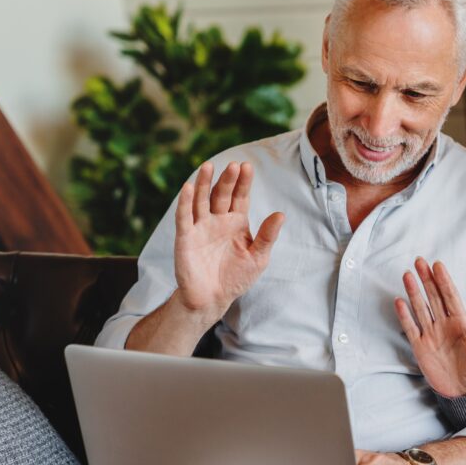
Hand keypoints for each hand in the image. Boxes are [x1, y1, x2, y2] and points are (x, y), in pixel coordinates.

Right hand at [174, 161, 284, 321]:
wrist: (213, 299)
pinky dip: (185, 202)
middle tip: (234, 165)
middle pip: (222, 194)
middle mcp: (217, 220)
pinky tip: (188, 187)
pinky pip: (184, 217)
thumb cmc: (237, 277)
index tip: (247, 166)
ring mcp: (200, 227)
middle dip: (228, 180)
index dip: (243, 182)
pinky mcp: (185, 237)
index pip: (240, 197)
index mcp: (236, 222)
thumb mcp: (258, 257)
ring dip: (203, 183)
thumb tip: (281, 214)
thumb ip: (267, 236)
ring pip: (201, 200)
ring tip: (208, 166)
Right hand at [394, 258, 465, 397]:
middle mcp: (445, 325)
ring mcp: (431, 335)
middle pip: (434, 297)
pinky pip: (411, 329)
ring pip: (421, 308)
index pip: (451, 297)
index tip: (438, 265)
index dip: (445, 281)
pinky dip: (405, 316)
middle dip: (427, 279)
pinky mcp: (421, 348)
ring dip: (414, 292)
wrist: (465, 394)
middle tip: (420, 261)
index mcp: (461, 324)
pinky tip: (399, 302)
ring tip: (407, 275)